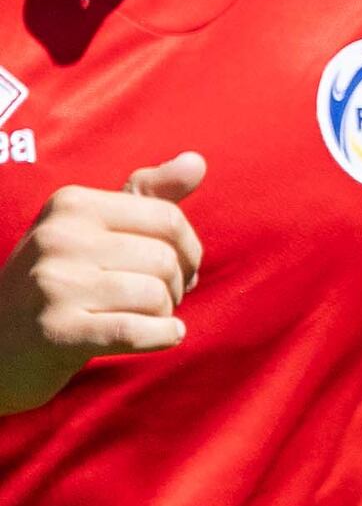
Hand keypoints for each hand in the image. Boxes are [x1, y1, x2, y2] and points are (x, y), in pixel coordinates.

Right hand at [0, 152, 202, 412]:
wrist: (0, 343)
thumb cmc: (61, 281)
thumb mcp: (94, 228)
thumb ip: (147, 195)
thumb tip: (197, 162)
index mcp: (72, 204)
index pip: (168, 218)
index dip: (189, 250)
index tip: (180, 269)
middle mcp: (58, 237)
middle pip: (165, 260)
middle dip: (177, 286)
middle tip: (158, 299)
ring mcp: (54, 284)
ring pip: (156, 296)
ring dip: (164, 314)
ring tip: (143, 317)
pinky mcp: (58, 331)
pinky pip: (138, 331)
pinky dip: (164, 336)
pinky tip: (162, 335)